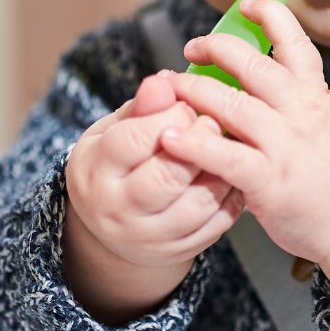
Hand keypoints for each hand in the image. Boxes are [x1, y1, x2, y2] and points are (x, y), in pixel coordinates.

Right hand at [64, 70, 242, 325]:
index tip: (187, 103)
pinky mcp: (181, 250)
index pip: (134, 140)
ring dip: (222, 168)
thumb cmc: (118, 161)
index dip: (170, 116)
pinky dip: (232, 193)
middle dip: (199, 142)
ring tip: (226, 145)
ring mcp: (150, 237)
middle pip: (167, 177)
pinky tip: (232, 172)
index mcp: (96, 171)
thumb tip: (165, 80)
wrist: (114, 223)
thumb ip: (142, 106)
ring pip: (200, 202)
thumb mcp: (115, 129)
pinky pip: (218, 222)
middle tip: (212, 122)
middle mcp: (119, 210)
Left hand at [164, 0, 329, 299]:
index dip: (270, 16)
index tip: (247, 5)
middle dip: (217, 49)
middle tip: (193, 48)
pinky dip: (193, 144)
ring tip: (172, 87)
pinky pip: (224, 155)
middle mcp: (301, 112)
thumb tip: (275, 75)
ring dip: (195, 90)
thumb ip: (304, 99)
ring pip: (232, 104)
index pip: (296, 42)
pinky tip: (169, 138)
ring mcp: (284, 145)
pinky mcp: (268, 180)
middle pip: (253, 64)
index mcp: (317, 95)